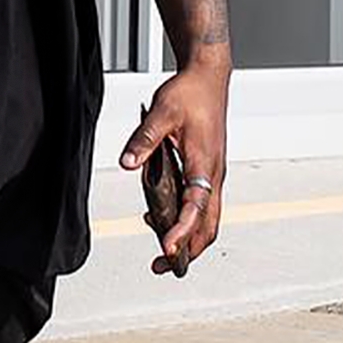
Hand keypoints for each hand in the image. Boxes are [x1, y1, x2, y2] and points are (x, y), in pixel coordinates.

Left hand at [120, 63, 229, 274]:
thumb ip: (144, 140)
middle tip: (162, 266)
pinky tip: (162, 216)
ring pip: (207, 218)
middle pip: (208, 225)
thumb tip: (128, 164)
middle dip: (189, 250)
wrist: (208, 77)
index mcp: (204, 163)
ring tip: (162, 248)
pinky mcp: (207, 168)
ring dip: (189, 237)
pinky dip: (188, 219)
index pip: (195, 207)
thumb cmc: (190, 93)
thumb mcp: (162, 112)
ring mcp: (212, 173)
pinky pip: (202, 203)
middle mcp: (213, 174)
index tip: (167, 248)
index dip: (182, 231)